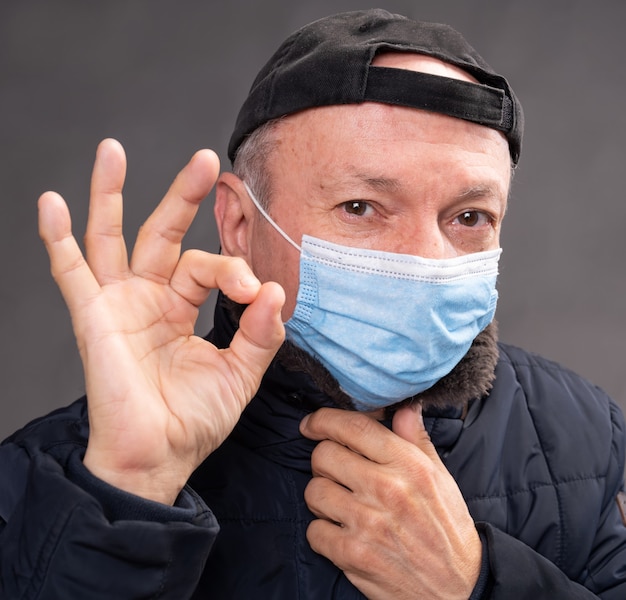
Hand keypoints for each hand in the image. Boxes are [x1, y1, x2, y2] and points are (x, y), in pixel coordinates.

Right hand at [38, 139, 284, 503]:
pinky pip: (70, 272)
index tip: (253, 293)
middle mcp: (150, 298)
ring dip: (111, 194)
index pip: (208, 266)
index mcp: (183, 307)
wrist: (158, 457)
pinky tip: (54, 203)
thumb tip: (274, 290)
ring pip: (112, 238)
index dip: (232, 270)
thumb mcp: (240, 374)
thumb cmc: (194, 420)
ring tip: (112, 150)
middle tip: (206, 161)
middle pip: (164, 234)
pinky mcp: (93, 318)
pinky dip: (59, 238)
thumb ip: (260, 334)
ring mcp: (119, 304)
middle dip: (183, 196)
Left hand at [299, 405, 480, 599]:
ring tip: (341, 504)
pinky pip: (314, 531)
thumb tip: (404, 407)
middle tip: (336, 472)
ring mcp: (367, 522)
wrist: (458, 588)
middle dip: (323, 460)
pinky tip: (343, 532)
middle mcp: (386, 488)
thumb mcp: (440, 476)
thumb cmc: (447, 527)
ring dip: (322, 496)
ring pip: (314, 491)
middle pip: (324, 455)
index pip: (353, 427)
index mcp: (408, 464)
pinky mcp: (354, 555)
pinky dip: (323, 532)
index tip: (312, 423)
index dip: (323, 419)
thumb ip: (415, 439)